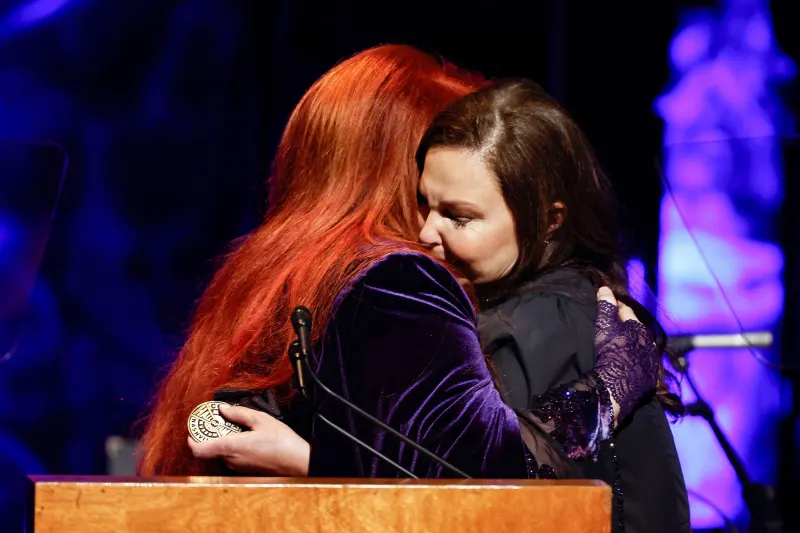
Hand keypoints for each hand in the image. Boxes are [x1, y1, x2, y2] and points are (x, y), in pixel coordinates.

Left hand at [188, 404, 309, 475]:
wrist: (298, 464)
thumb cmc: (282, 443)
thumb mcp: (261, 420)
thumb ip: (239, 413)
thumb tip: (223, 409)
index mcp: (231, 447)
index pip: (198, 449)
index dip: (192, 438)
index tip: (194, 427)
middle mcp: (230, 460)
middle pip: (211, 448)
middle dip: (213, 433)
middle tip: (221, 419)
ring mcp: (237, 467)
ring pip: (222, 452)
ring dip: (225, 439)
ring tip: (239, 426)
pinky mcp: (245, 470)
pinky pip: (233, 456)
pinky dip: (234, 446)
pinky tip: (248, 437)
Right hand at [594, 286, 657, 420]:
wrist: (618, 386)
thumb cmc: (610, 351)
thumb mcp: (605, 326)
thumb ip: (606, 306)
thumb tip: (604, 288)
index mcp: (639, 328)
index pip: (626, 311)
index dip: (615, 306)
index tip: (607, 303)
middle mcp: (649, 343)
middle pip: (635, 329)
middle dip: (625, 325)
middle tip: (612, 324)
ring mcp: (650, 361)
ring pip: (640, 347)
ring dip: (631, 344)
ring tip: (618, 344)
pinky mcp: (649, 379)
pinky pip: (641, 364)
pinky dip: (633, 361)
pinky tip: (625, 364)